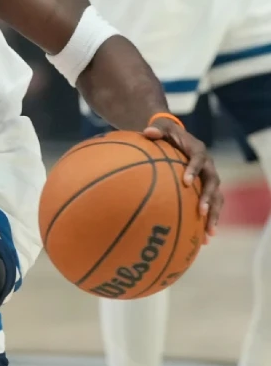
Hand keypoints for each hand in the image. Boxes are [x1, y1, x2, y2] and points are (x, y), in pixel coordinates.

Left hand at [144, 117, 221, 236]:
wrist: (176, 136)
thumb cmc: (167, 132)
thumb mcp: (162, 127)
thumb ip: (157, 129)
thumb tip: (148, 132)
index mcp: (198, 151)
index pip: (199, 160)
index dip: (193, 169)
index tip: (186, 181)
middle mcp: (208, 165)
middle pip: (213, 182)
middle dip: (209, 198)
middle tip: (202, 212)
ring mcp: (209, 178)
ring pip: (217, 197)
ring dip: (214, 214)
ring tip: (209, 232)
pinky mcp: (206, 188)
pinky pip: (211, 204)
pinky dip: (209, 219)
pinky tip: (204, 237)